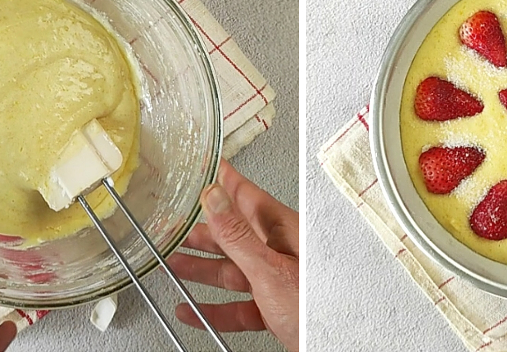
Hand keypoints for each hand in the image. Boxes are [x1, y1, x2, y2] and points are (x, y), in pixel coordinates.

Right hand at [169, 159, 299, 350]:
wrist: (333, 347)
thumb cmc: (318, 311)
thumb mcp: (270, 270)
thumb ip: (238, 236)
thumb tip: (215, 197)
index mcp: (288, 233)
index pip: (249, 198)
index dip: (225, 182)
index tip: (206, 166)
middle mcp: (284, 254)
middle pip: (236, 236)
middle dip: (203, 232)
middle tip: (176, 222)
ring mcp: (279, 282)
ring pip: (233, 271)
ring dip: (201, 270)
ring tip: (174, 263)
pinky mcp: (275, 309)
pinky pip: (238, 306)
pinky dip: (214, 308)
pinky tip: (192, 310)